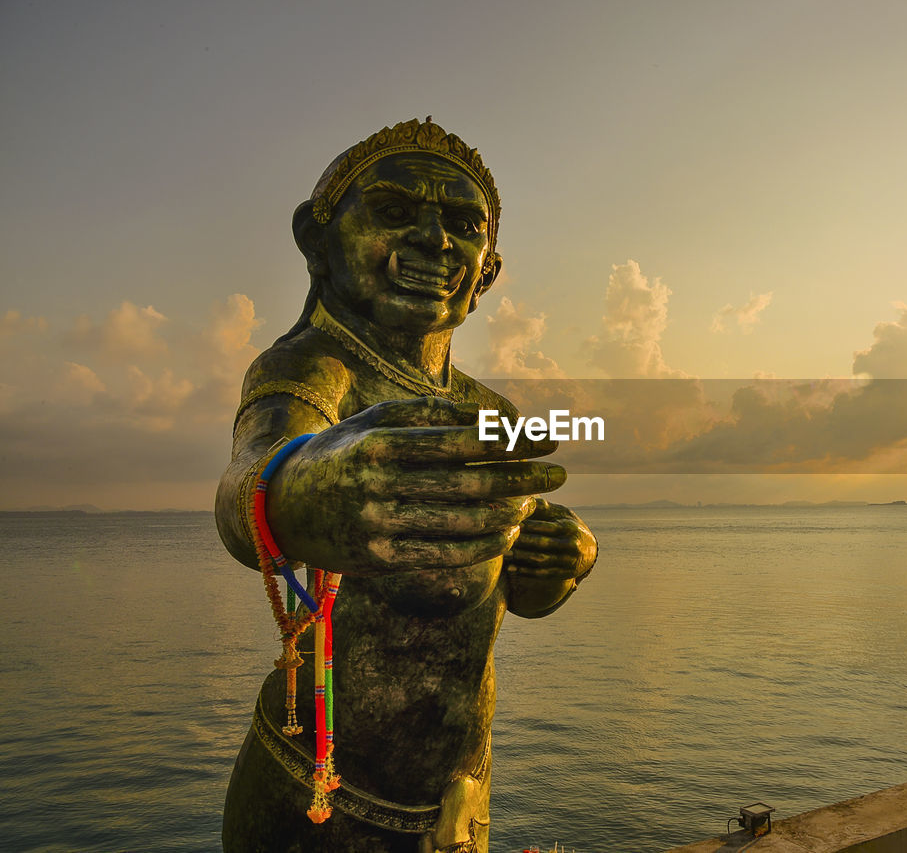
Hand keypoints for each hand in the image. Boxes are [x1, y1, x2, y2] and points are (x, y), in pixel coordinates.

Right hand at [265, 396, 563, 574]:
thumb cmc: (343, 452)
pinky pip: (446, 556)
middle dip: (522, 479)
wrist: (279, 507)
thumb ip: (431, 413)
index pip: (462, 442)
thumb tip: (492, 418)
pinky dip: (484, 545)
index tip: (547, 440)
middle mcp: (378, 485)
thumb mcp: (375, 420)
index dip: (512, 443)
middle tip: (560, 475)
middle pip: (469, 483)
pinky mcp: (380, 560)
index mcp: (380, 443)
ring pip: (462, 524)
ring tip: (533, 502)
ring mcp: (378, 526)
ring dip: (508, 514)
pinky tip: (507, 532)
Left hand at [505, 498, 596, 616]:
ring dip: (520, 558)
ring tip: (502, 554)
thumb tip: (526, 498)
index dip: (527, 525)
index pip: (545, 526)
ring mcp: (567, 561)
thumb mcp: (563, 514)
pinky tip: (511, 568)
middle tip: (500, 539)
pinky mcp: (563, 574)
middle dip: (521, 542)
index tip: (509, 523)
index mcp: (569, 527)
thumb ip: (545, 508)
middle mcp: (570, 545)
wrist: (590, 551)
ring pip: (541, 560)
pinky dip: (526, 572)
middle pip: (541, 543)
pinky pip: (542, 574)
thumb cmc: (570, 527)